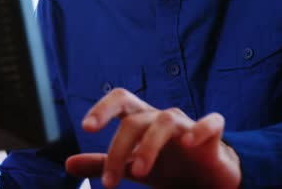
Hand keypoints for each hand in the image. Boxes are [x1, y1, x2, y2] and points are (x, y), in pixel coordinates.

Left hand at [65, 88, 240, 188]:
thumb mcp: (132, 166)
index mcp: (142, 120)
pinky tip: (189, 144)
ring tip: (139, 173)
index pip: (121, 100)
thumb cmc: (168, 165)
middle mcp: (161, 118)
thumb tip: (68, 163)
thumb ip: (102, 163)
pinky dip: (201, 129)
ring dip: (149, 146)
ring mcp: (187, 125)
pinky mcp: (213, 137)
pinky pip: (212, 123)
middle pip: (136, 119)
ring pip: (165, 120)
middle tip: (110, 181)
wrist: (207, 178)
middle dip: (119, 148)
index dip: (103, 107)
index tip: (86, 127)